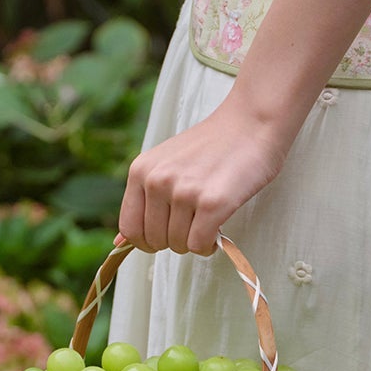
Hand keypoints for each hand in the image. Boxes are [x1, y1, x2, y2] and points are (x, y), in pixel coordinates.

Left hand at [117, 97, 288, 255]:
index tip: (165, 236)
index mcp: (140, 170)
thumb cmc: (211, 147)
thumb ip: (143, 200)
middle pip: (155, 241)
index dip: (146, 241)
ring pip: (179, 245)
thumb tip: (119, 244)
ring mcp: (183, 192)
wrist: (251, 124)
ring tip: (208, 221)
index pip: (130, 228)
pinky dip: (208, 247)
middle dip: (174, 241)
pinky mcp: (211, 203)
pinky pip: (199, 245)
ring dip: (195, 242)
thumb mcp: (166, 164)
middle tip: (194, 224)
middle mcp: (157, 181)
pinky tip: (217, 231)